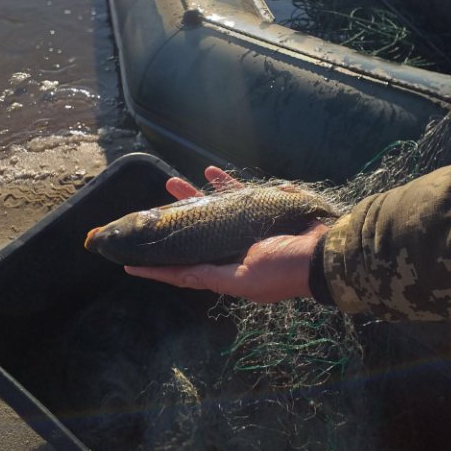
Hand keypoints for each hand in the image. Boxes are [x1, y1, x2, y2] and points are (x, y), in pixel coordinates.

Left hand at [124, 166, 327, 302]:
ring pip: (211, 211)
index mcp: (226, 272)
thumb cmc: (282, 270)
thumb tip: (180, 272)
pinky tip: (213, 170)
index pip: (182, 272)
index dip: (156, 269)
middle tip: (151, 206)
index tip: (128, 264)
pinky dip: (227, 185)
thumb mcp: (243, 280)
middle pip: (193, 235)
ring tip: (173, 181)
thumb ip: (210, 275)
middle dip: (172, 221)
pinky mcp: (261, 212)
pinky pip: (238, 196)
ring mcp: (246, 230)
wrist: (323, 252)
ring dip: (193, 197)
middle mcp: (232, 251)